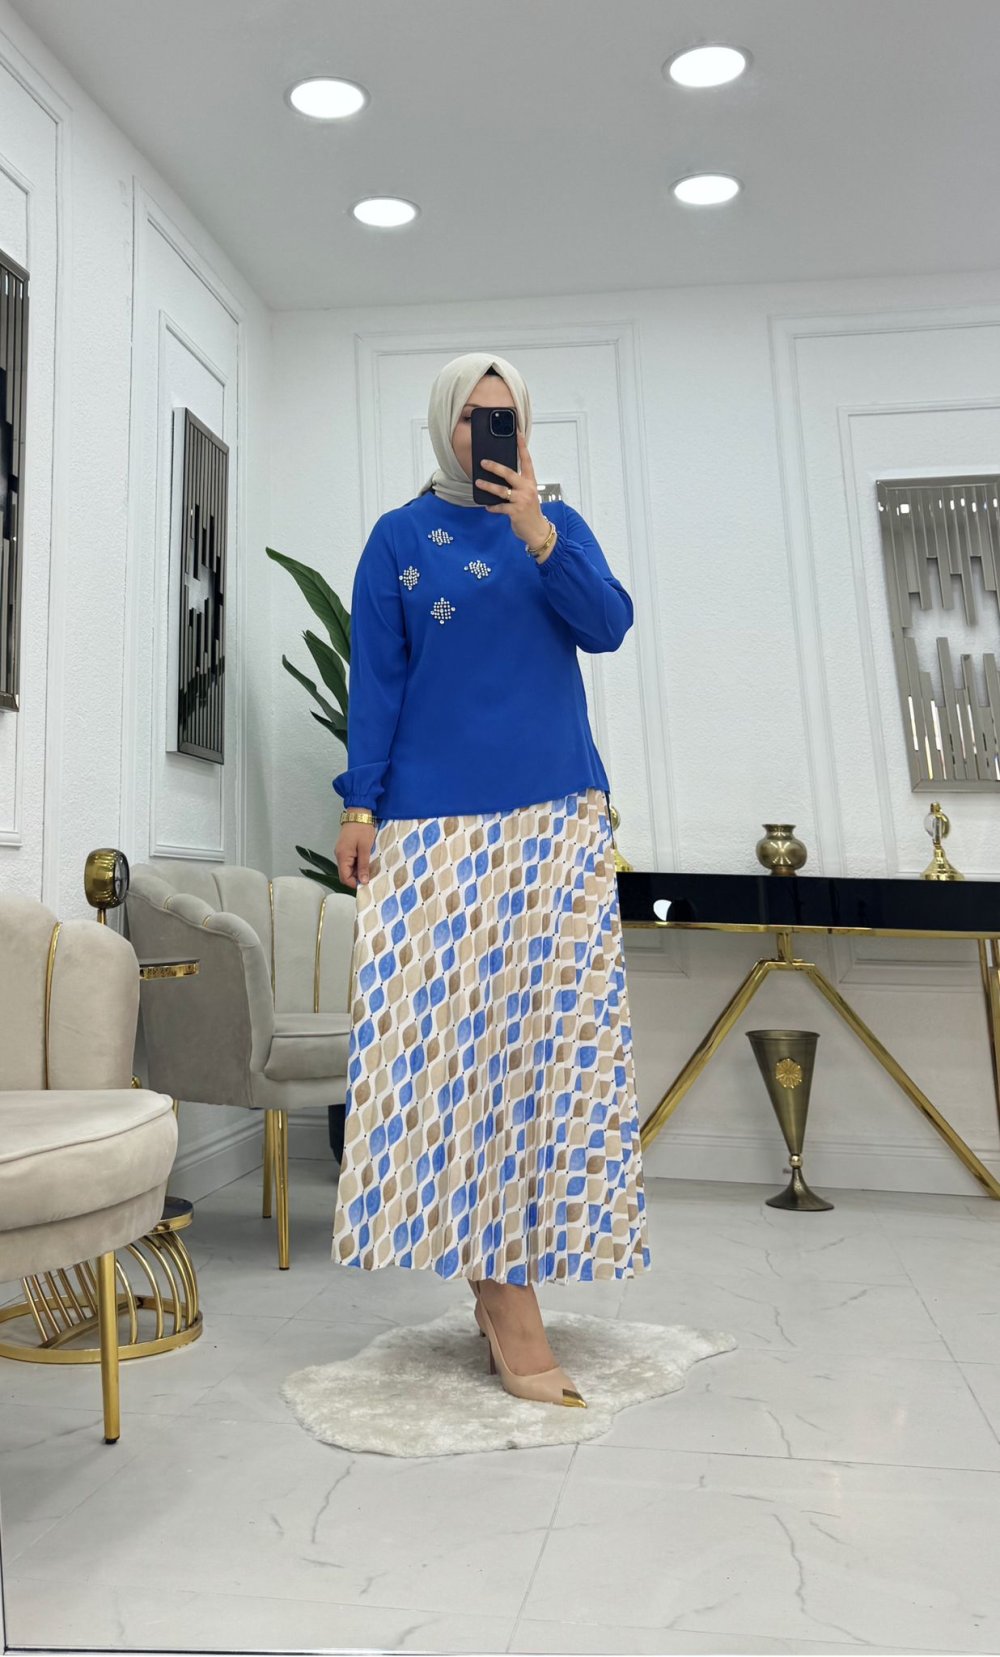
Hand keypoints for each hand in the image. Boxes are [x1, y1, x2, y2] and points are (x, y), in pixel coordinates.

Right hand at [336, 821, 376, 888]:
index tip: (367, 884)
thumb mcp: (365, 848)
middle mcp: (339, 855)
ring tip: (370, 868)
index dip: (354, 884)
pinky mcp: (345, 848)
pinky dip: (357, 863)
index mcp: (342, 856)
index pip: (344, 878)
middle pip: (346, 874)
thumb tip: (363, 881)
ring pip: (348, 868)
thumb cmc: (362, 828)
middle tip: (371, 876)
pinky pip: (350, 861)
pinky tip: (367, 860)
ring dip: (358, 870)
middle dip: (357, 877)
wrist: (358, 813)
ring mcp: (341, 851)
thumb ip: (364, 865)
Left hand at [477, 431, 549, 547]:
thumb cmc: (530, 511)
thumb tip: (499, 477)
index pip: (527, 461)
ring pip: (501, 490)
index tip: (517, 434)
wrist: (537, 530)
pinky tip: (487, 506)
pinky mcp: (516, 512)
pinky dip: (492, 507)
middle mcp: (527, 489)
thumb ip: (517, 485)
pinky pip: (500, 507)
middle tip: (483, 462)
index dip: (522, 447)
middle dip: (495, 467)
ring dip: (488, 486)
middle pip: (509, 473)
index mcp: (530, 482)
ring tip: (478, 483)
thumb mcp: (527, 495)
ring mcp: (522, 500)